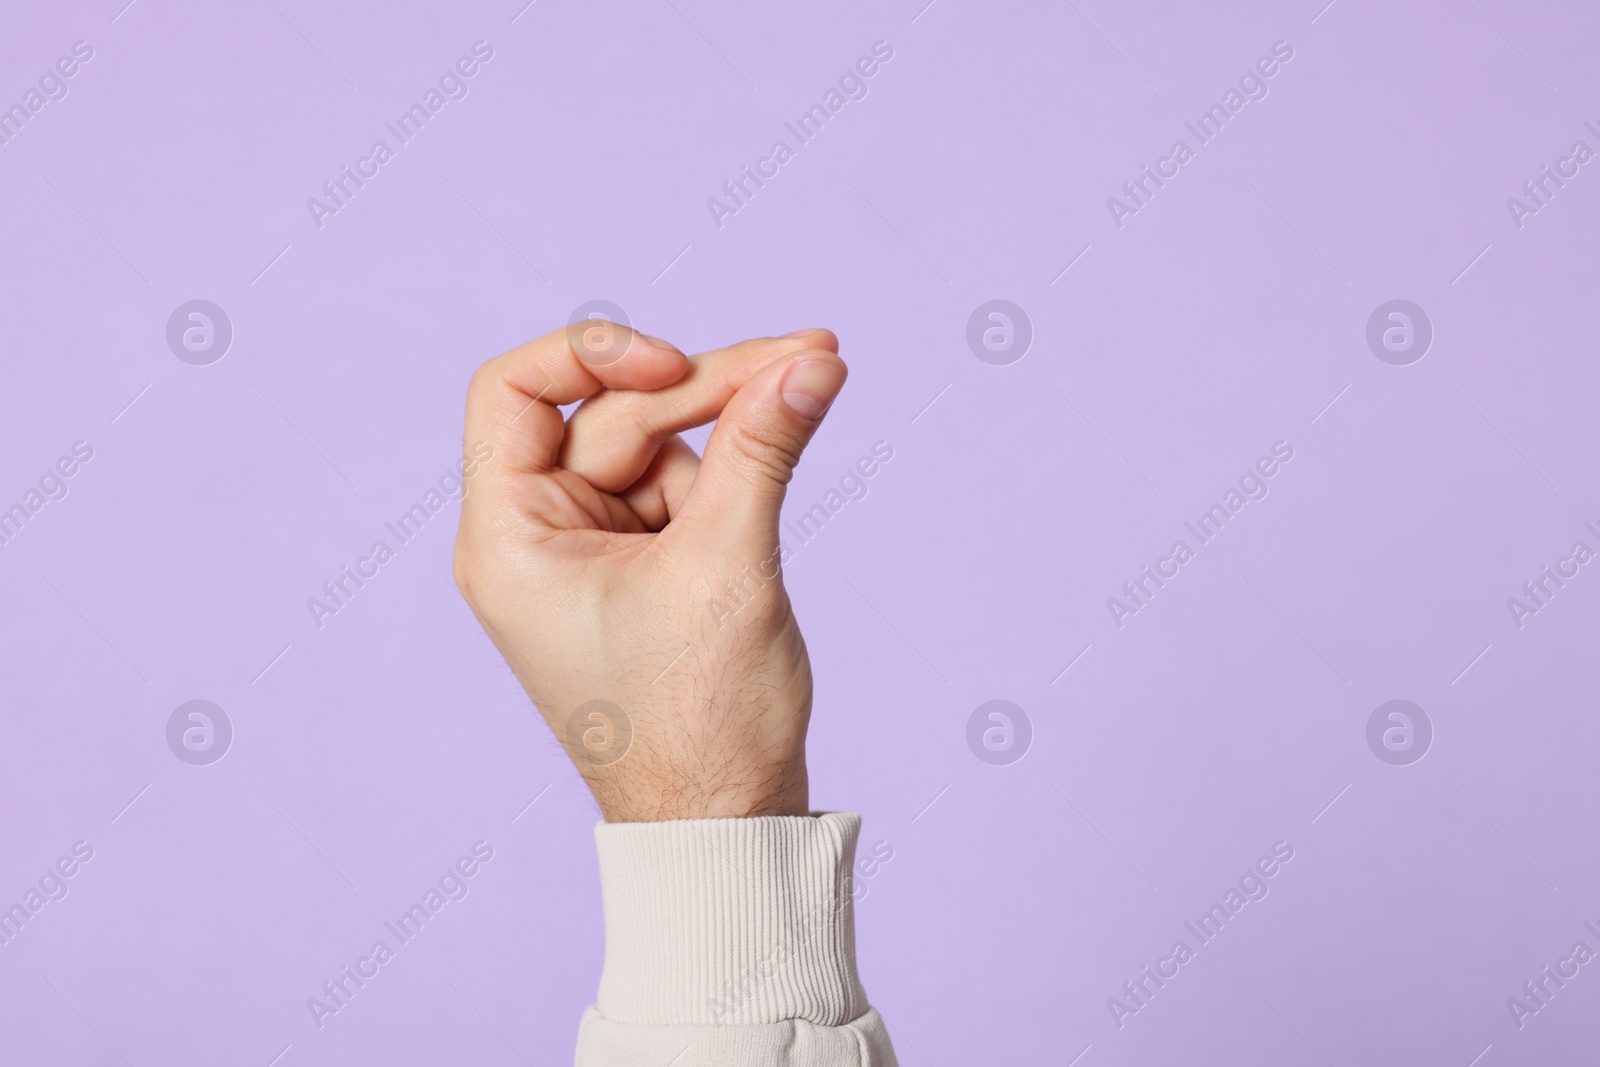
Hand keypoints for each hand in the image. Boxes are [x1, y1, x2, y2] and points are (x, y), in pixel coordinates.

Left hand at [452, 322, 846, 821]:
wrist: (727, 823)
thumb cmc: (699, 724)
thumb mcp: (729, 566)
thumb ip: (762, 449)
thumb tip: (811, 362)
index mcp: (510, 540)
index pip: (515, 392)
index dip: (594, 354)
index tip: (676, 366)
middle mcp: (536, 540)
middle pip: (612, 415)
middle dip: (708, 387)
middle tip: (807, 355)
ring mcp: (589, 557)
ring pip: (656, 448)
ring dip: (731, 427)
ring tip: (809, 391)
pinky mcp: (640, 573)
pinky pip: (680, 491)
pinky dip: (732, 472)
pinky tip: (783, 452)